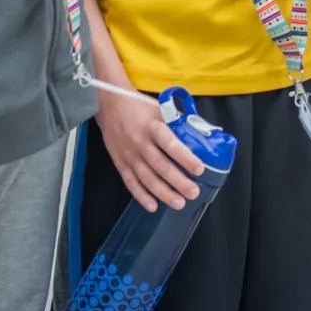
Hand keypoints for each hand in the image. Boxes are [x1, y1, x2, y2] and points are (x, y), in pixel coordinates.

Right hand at [96, 91, 205, 212]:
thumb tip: (198, 134)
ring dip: (163, 193)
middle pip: (160, 166)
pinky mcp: (120, 163)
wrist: (110, 105)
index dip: (185, 158)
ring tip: (179, 203)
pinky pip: (131, 182)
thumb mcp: (160, 108)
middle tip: (193, 193)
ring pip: (147, 178)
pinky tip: (153, 206)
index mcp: (153, 126)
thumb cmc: (140, 106)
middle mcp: (141, 143)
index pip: (171, 144)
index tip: (199, 169)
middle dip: (178, 181)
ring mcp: (129, 155)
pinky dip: (141, 196)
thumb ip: (177, 122)